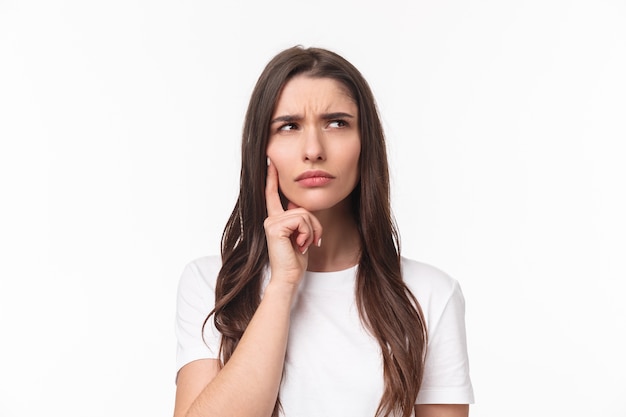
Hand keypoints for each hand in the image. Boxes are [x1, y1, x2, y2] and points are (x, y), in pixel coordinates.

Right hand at [264, 159, 322, 285]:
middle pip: (302, 208)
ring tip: (303, 245)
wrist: (289, 277)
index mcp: (275, 219)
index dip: (272, 178)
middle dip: (314, 225)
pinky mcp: (275, 226)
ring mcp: (271, 221)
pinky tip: (299, 245)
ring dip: (311, 231)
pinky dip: (307, 233)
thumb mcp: (301, 235)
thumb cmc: (295, 260)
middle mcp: (270, 218)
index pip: (273, 195)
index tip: (271, 163)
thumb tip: (300, 208)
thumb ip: (300, 220)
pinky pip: (301, 220)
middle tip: (313, 242)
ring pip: (304, 214)